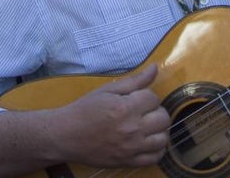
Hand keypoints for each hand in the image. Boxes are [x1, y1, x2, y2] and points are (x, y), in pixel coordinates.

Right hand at [55, 64, 169, 167]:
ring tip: (147, 127)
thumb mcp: (108, 90)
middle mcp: (132, 129)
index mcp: (126, 108)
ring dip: (158, 130)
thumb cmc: (85, 109)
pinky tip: (148, 142)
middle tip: (143, 112)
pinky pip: (155, 158)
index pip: (153, 98)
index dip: (147, 96)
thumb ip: (134, 81)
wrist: (66, 135)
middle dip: (156, 111)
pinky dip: (157, 150)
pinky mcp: (128, 162)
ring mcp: (131, 148)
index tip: (137, 99)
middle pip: (163, 118)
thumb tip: (155, 68)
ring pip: (163, 139)